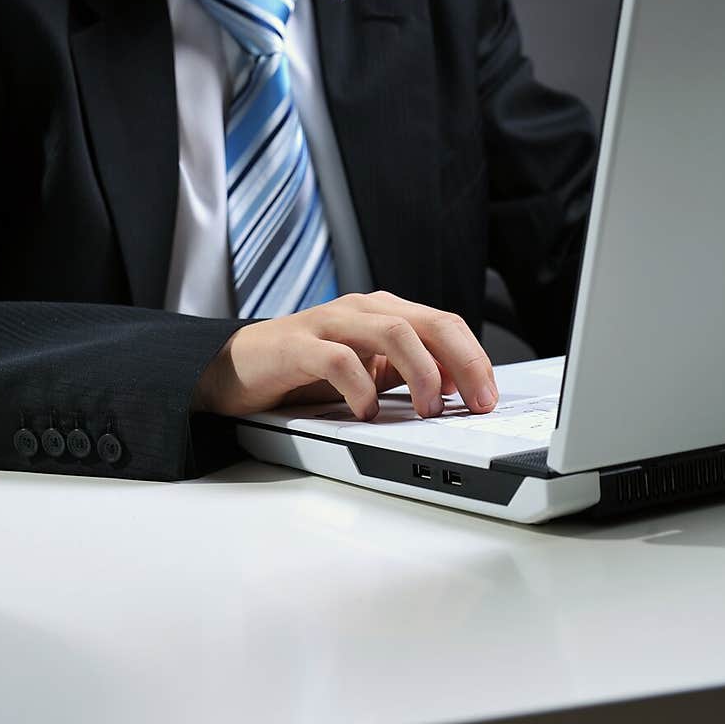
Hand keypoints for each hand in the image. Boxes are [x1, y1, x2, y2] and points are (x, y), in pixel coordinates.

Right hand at [191, 290, 497, 420]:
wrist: (235, 369)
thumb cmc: (304, 371)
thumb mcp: (367, 372)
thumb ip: (406, 373)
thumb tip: (457, 390)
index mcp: (383, 313)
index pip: (444, 324)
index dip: (474, 358)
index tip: (488, 397)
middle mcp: (361, 311)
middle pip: (428, 323)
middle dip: (463, 362)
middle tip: (476, 403)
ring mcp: (329, 324)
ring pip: (393, 331)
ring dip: (421, 372)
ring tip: (428, 410)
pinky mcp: (298, 346)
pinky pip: (339, 360)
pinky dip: (362, 388)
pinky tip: (367, 413)